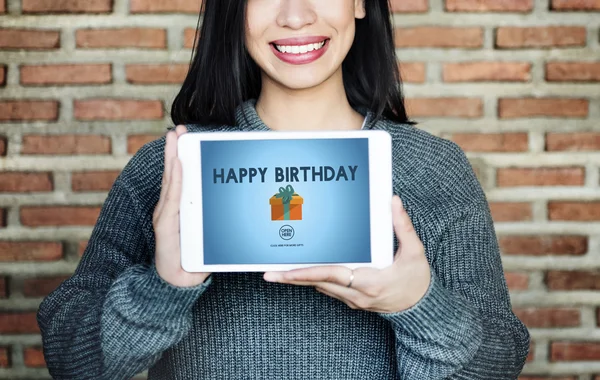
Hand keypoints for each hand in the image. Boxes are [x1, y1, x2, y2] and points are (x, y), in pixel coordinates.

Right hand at [153, 125, 210, 287]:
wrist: (179, 283)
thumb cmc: (195, 259)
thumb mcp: (210, 237)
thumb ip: (218, 223)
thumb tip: (241, 209)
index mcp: (181, 208)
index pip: (181, 178)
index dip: (181, 157)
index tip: (185, 137)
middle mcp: (171, 208)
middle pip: (174, 174)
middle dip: (175, 150)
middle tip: (179, 129)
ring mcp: (166, 216)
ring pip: (171, 182)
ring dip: (173, 158)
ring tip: (175, 138)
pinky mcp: (165, 225)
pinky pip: (172, 200)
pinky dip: (175, 181)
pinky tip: (178, 166)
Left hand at [263, 195, 430, 313]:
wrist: (422, 310)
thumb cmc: (417, 281)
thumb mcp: (415, 253)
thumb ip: (402, 227)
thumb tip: (392, 202)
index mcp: (369, 281)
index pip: (330, 275)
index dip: (305, 272)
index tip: (285, 271)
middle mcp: (356, 294)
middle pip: (318, 283)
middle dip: (292, 278)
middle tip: (268, 272)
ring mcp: (353, 299)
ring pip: (320, 286)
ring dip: (301, 278)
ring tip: (279, 270)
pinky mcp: (353, 300)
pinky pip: (328, 288)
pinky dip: (315, 279)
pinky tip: (305, 270)